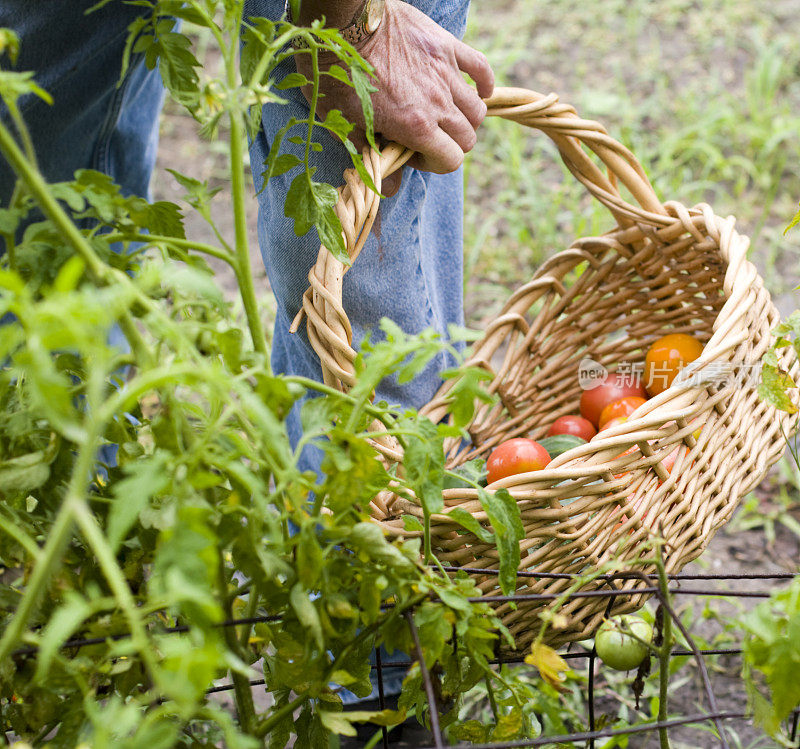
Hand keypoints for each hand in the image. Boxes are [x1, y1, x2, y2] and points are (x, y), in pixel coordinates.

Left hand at [295, 0, 493, 194]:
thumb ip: (372, 157)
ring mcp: (445, 73)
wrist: (344, 22)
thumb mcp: (346, 125)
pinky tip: (476, 92)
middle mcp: (437, 102)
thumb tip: (389, 188)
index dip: (434, 164)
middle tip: (425, 137)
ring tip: (443, 117)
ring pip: (477, 110)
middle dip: (450, 145)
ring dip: (465, 120)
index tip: (412, 153)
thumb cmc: (338, 74)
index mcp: (416, 126)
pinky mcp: (446, 47)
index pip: (451, 161)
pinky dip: (483, 85)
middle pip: (468, 138)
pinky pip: (481, 69)